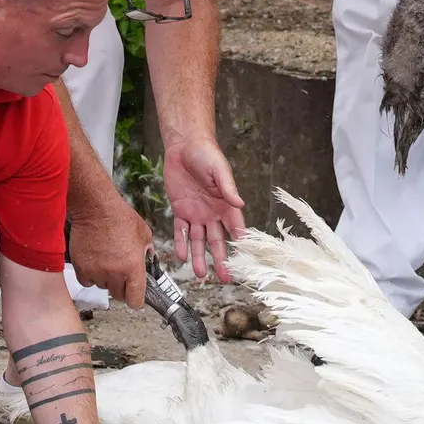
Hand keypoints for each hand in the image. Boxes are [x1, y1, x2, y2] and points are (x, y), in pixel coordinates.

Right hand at [67, 195, 151, 308]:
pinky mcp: (81, 268)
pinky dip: (90, 275)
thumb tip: (148, 259)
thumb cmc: (120, 218)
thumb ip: (147, 251)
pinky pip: (87, 281)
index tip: (134, 297)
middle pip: (118, 295)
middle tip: (121, 274)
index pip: (135, 300)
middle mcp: (114, 273)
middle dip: (121, 287)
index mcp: (133, 267)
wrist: (95, 209)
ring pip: (102, 287)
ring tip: (107, 261)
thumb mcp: (144, 233)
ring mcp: (96, 272)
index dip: (136, 300)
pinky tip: (94, 262)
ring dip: (105, 280)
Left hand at [164, 141, 245, 281]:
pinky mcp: (180, 210)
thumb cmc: (206, 154)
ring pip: (199, 241)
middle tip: (225, 277)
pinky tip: (181, 257)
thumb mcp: (219, 170)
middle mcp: (213, 213)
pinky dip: (180, 244)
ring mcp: (196, 213)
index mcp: (226, 204)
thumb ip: (228, 188)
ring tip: (201, 275)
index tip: (243, 260)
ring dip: (200, 257)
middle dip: (221, 259)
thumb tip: (240, 204)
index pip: (236, 228)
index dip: (239, 243)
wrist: (184, 146)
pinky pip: (180, 231)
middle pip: (218, 240)